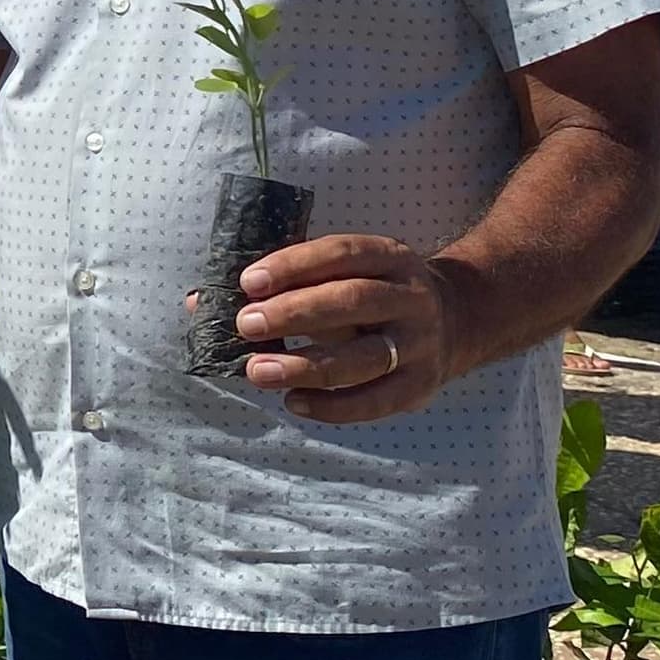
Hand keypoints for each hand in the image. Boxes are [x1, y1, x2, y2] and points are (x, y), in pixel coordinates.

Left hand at [221, 234, 464, 422]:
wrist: (457, 320)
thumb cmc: (372, 292)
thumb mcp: (342, 273)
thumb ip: (280, 283)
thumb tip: (202, 303)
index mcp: (389, 257)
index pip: (341, 254)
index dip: (293, 266)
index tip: (248, 281)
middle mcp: (411, 297)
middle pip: (352, 302)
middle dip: (295, 313)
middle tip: (246, 325)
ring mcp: (420, 343)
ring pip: (363, 357)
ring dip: (305, 366)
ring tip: (256, 371)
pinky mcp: (421, 386)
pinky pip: (375, 401)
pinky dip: (333, 406)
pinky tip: (294, 402)